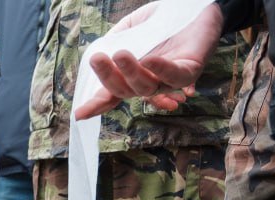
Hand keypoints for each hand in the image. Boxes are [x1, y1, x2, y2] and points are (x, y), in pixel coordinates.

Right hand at [75, 2, 223, 118]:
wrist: (196, 6)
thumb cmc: (165, 18)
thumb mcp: (131, 27)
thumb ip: (114, 40)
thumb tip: (97, 54)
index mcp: (135, 74)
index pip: (114, 94)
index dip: (97, 105)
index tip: (79, 114)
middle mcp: (151, 81)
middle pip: (126, 92)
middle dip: (109, 78)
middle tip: (97, 59)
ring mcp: (170, 79)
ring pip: (147, 87)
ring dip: (131, 73)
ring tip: (120, 54)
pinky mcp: (191, 69)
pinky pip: (176, 77)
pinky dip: (162, 69)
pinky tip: (151, 60)